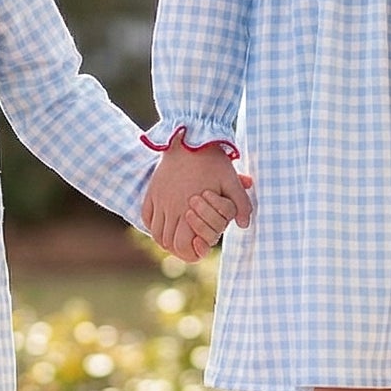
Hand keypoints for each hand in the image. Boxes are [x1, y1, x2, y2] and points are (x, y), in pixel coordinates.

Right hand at [143, 140, 251, 257]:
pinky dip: (154, 226)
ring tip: (180, 235)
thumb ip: (241, 205)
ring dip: (167, 239)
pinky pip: (147, 217)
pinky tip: (166, 221)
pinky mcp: (152, 191)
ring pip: (156, 234)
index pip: (182, 246)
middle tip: (192, 244)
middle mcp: (171, 208)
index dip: (192, 253)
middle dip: (181, 249)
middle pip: (167, 244)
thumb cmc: (213, 160)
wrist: (191, 137)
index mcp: (190, 209)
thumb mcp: (232, 181)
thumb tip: (243, 225)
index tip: (201, 247)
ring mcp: (159, 200)